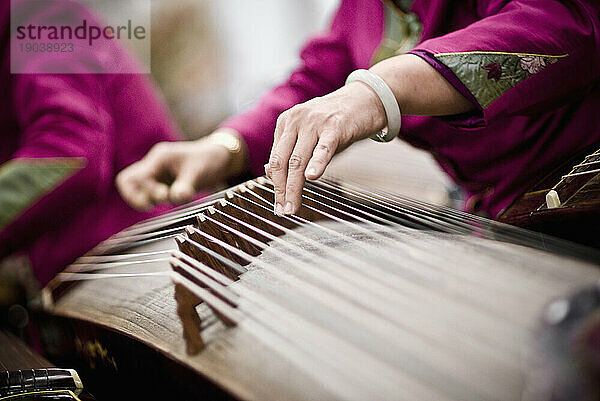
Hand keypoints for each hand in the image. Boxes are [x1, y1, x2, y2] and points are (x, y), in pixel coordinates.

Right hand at [116, 132, 242, 210]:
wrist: (219, 158)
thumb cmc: (208, 160)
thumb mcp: (198, 172)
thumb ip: (185, 186)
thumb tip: (175, 197)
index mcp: (158, 159)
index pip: (131, 179)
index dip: (142, 193)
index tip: (163, 196)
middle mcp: (153, 165)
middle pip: (128, 184)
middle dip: (139, 198)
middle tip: (161, 201)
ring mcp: (156, 173)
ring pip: (138, 189)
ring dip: (150, 199)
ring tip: (169, 198)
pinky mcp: (162, 181)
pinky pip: (149, 192)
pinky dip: (157, 199)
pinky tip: (172, 199)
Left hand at [266, 81, 385, 214]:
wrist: (366, 98)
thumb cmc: (337, 121)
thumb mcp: (310, 136)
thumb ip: (292, 153)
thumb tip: (270, 175)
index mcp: (286, 122)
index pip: (275, 159)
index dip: (275, 184)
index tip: (278, 204)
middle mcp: (296, 120)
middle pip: (282, 161)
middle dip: (281, 190)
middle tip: (283, 211)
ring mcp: (314, 122)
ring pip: (298, 160)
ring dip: (294, 187)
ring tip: (293, 206)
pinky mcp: (335, 125)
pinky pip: (323, 148)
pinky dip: (317, 163)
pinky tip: (312, 177)